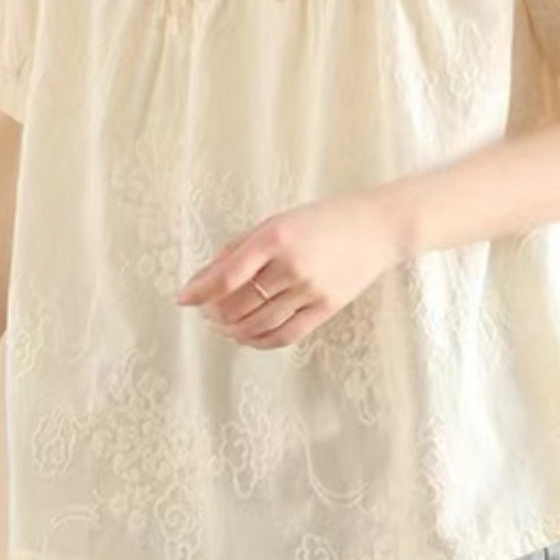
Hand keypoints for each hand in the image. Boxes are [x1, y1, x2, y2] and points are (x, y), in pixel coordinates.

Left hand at [174, 188, 402, 348]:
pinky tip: (247, 337)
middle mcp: (291, 265)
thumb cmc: (322, 219)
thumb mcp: (277, 221)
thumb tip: (204, 278)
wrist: (377, 227)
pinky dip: (259, 341)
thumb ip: (239, 248)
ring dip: (232, 330)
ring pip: (258, 325)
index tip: (183, 299)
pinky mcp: (326, 308)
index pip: (226, 276)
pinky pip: (285, 335)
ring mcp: (310, 290)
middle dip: (214, 313)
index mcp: (275, 237)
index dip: (200, 292)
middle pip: (238, 306)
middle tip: (205, 312)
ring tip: (222, 326)